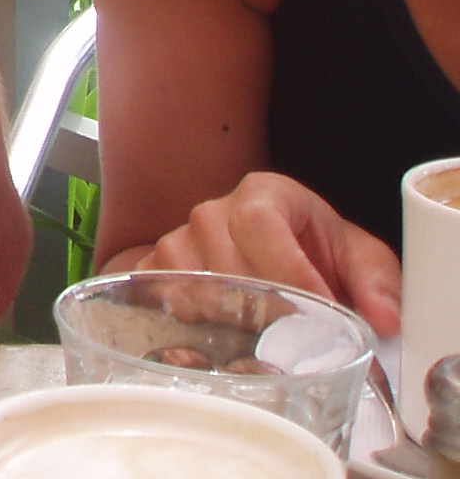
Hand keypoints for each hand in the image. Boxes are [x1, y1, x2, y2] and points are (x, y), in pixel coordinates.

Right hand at [133, 171, 402, 336]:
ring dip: (233, 325)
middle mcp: (212, 214)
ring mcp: (178, 242)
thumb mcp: (358, 256)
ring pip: (196, 291)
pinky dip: (196, 328)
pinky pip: (168, 303)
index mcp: (262, 194)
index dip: (286, 269)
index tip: (320, 307)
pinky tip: (226, 341)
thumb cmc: (315, 250)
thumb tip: (383, 318)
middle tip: (303, 343)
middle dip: (268, 312)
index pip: (257, 223)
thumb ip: (377, 282)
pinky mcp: (155, 271)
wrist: (278, 253)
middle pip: (226, 266)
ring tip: (269, 344)